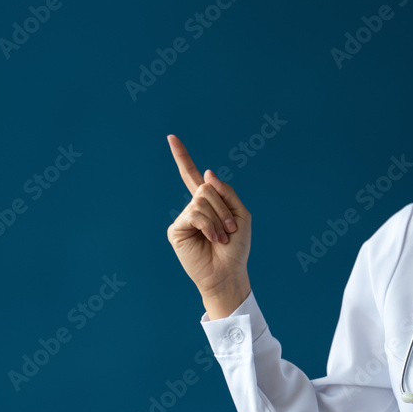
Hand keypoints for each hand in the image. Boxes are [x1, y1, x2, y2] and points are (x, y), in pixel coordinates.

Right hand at [166, 134, 251, 317]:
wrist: (228, 273)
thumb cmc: (236, 248)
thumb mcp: (241, 215)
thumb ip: (226, 192)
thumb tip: (207, 173)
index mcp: (208, 203)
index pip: (193, 176)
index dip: (182, 157)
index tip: (171, 138)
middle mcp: (193, 207)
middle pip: (206, 188)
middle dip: (223, 207)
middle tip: (230, 229)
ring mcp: (183, 218)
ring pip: (200, 200)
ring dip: (218, 219)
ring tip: (222, 237)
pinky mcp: (176, 230)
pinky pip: (194, 214)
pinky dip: (209, 225)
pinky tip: (213, 239)